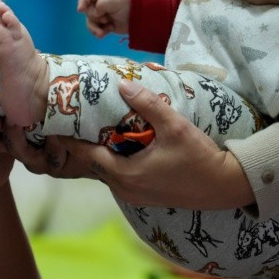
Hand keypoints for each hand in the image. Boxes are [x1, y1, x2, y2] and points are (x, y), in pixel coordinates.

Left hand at [56, 79, 255, 209]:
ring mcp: (132, 194)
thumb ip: (148, 105)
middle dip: (79, 143)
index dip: (68, 139)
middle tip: (68, 121)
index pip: (85, 154)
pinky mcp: (142, 194)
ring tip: (87, 128)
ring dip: (96, 151)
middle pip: (92, 163)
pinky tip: (114, 142)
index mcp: (125, 174)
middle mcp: (123, 188)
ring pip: (104, 170)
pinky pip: (117, 174)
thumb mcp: (175, 127)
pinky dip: (110, 159)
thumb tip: (123, 84)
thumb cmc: (200, 158)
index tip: (52, 125)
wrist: (226, 186)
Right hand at [76, 0, 130, 37]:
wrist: (141, 16)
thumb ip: (102, 4)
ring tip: (102, 33)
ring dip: (95, 28)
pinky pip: (96, 29)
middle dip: (95, 16)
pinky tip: (107, 31)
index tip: (80, 10)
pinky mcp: (105, 24)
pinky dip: (100, 32)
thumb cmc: (129, 3)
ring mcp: (102, 14)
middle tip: (106, 17)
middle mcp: (100, 3)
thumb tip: (95, 13)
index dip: (82, 2)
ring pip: (90, 22)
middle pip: (88, 11)